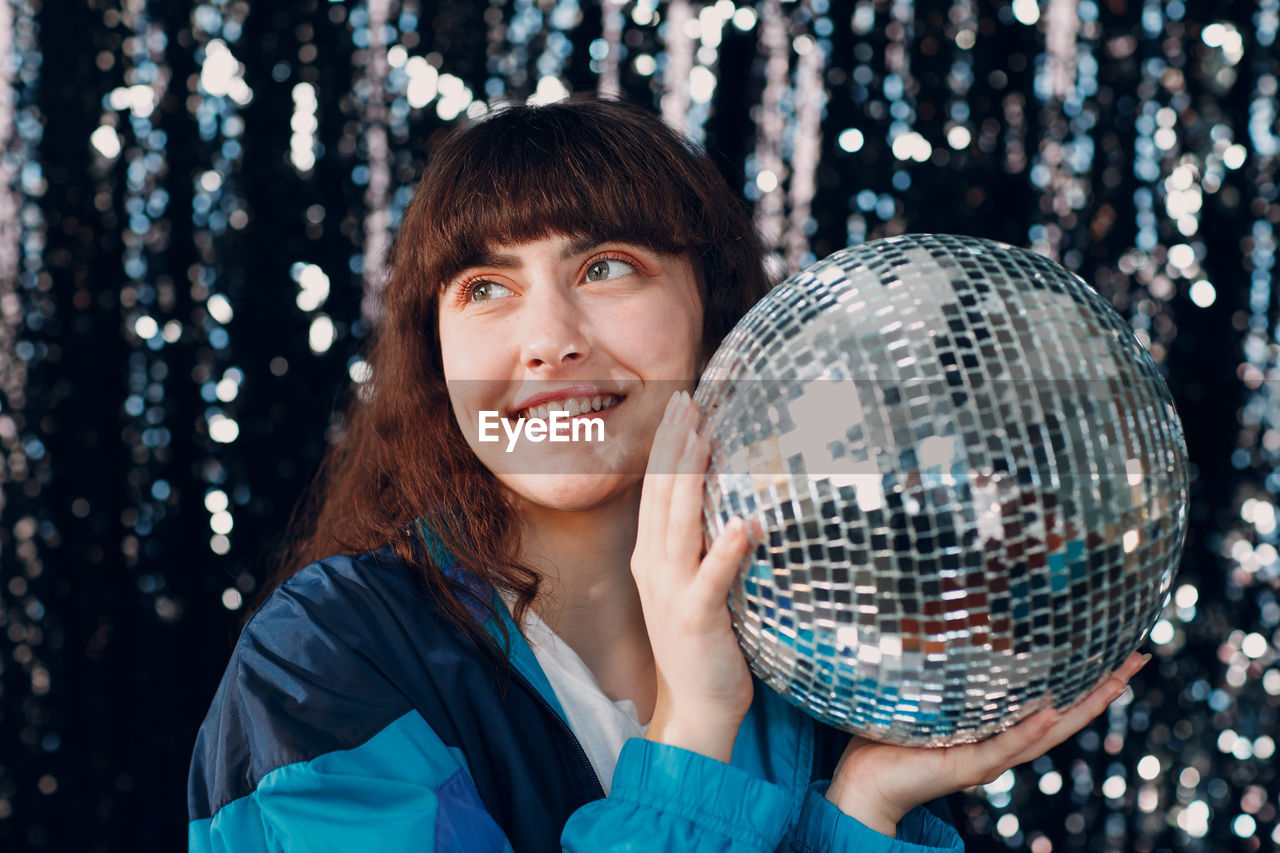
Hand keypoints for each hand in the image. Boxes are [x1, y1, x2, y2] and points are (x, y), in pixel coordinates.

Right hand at [633, 390, 753, 762]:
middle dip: (673, 447)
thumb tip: (730, 503)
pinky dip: (726, 551)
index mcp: (652, 559)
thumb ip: (703, 547)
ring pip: (678, 526)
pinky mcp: (696, 618)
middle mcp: (654, 569)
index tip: (680, 407)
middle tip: (687, 402)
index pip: (656, 492)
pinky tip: (742, 523)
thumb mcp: (695, 586)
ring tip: (703, 439)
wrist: (695, 707)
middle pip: (661, 497)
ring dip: (689, 480)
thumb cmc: (703, 645)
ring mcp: (671, 592)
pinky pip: (711, 578)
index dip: (666, 447)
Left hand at [824, 651, 1151, 835]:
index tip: (1114, 653)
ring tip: (1113, 683)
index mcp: (995, 727)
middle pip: (1063, 716)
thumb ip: (939, 667)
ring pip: (1044, 734)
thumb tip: (937, 613)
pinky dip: (1027, 732)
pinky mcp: (966, 767)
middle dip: (1101, 691)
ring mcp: (988, 758)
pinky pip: (1002, 748)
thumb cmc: (889, 738)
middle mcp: (1000, 744)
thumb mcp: (924, 696)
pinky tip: (1048, 715)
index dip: (1082, 680)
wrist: (864, 782)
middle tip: (1136, 661)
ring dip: (1080, 709)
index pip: (1049, 700)